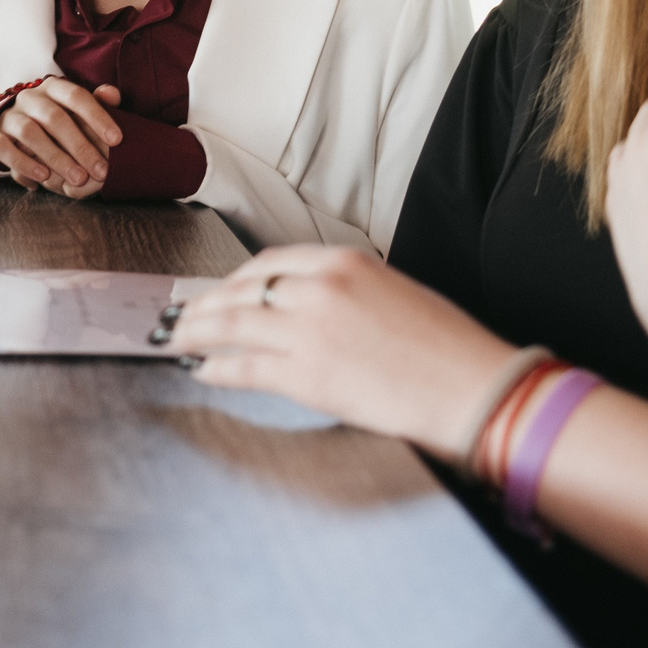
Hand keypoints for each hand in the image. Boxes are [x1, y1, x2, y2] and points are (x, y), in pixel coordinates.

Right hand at [0, 80, 123, 197]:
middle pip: (54, 117)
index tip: (117, 140)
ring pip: (29, 132)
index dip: (98, 117)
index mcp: (53, 87)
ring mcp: (10, 116)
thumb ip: (97, 103)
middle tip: (100, 171)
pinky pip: (3, 148)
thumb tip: (113, 94)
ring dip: (56, 157)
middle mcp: (29, 97)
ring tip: (77, 178)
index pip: (76, 96)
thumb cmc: (58, 122)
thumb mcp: (78, 111)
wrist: (15, 129)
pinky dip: (24, 163)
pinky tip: (43, 178)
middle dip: (80, 146)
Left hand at [165, 246, 524, 459]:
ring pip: (232, 324)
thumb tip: (312, 307)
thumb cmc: (448, 348)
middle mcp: (321, 288)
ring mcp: (309, 331)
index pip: (270, 262)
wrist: (472, 386)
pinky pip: (245, 367)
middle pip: (242, 290)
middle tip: (181, 314)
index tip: (220, 290)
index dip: (236, 279)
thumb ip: (349, 292)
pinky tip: (202, 371)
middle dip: (204, 304)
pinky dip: (217, 368)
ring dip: (197, 332)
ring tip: (175, 340)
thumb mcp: (396, 293)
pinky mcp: (306, 375)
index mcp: (346, 262)